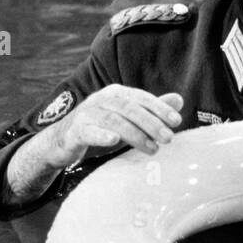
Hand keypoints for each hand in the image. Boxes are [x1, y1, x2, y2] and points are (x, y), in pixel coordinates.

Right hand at [43, 87, 183, 168]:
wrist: (64, 141)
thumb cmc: (102, 128)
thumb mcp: (129, 120)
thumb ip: (152, 110)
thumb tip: (179, 100)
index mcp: (117, 94)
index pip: (141, 98)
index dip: (160, 108)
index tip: (177, 121)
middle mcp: (102, 99)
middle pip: (129, 108)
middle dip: (151, 123)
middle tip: (168, 138)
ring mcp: (87, 114)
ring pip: (113, 120)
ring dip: (134, 134)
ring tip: (152, 148)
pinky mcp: (75, 131)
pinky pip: (89, 131)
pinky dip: (101, 135)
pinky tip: (114, 140)